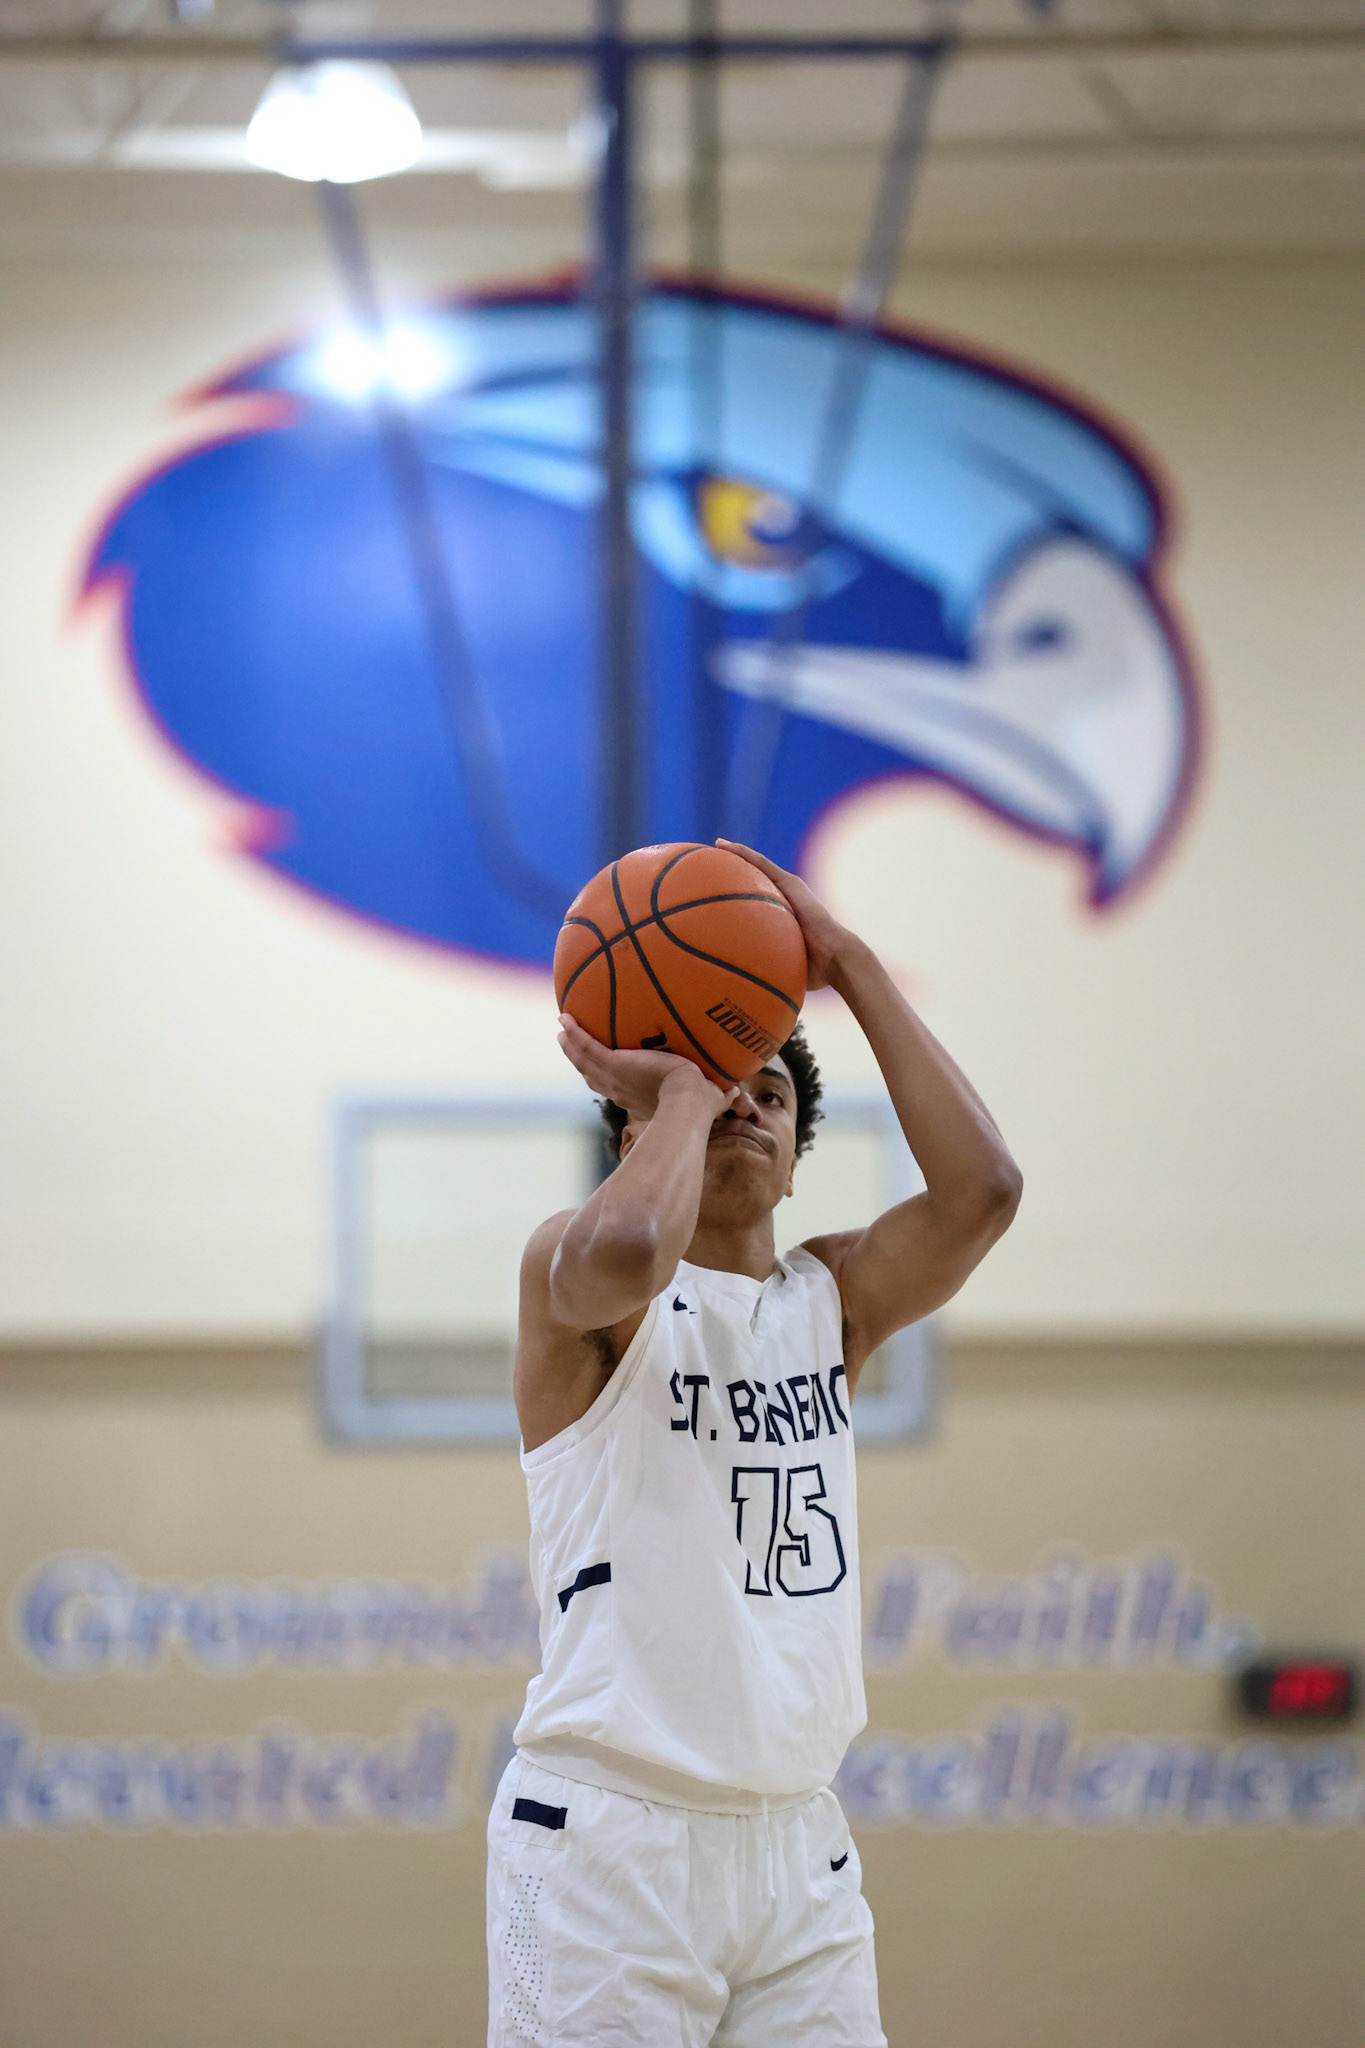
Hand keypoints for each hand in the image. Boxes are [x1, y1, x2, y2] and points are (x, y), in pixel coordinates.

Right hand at [557, 1014, 736, 1122]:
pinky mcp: (613, 1064)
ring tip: (562, 1030)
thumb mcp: (712, 1097)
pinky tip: (564, 1018)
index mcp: (638, 1098)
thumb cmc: (702, 1105)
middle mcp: (621, 1089)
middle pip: (593, 1076)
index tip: (607, 1070)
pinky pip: (587, 1046)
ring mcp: (614, 1077)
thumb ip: (723, 1094)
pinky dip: (575, 1033)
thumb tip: (740, 1094)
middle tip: (571, 1046)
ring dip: (571, 1046)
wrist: (688, 1103)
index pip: (618, 1088)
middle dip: (582, 1062)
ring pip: (584, 1061)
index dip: (609, 1080)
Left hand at [716, 839, 853, 991]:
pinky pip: (760, 864)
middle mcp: (786, 898)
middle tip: (712, 865)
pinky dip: (742, 854)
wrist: (837, 958)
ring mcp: (789, 888)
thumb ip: (769, 971)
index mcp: (784, 917)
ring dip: (736, 854)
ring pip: (757, 866)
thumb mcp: (785, 968)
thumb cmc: (816, 971)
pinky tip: (723, 846)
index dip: (741, 895)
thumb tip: (748, 992)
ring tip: (715, 846)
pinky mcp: (790, 883)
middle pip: (757, 879)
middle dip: (736, 870)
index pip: (759, 902)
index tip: (720, 893)